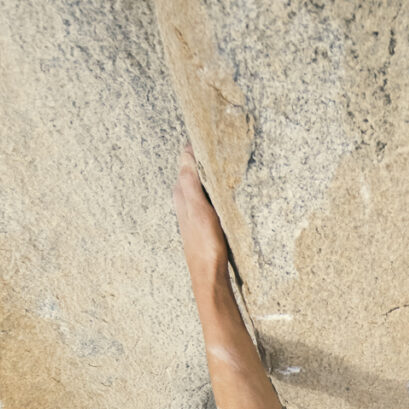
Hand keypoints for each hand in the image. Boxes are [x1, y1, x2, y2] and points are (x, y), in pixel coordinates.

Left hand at [171, 142, 231, 286]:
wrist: (210, 275)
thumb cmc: (204, 245)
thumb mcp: (198, 210)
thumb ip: (191, 183)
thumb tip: (187, 153)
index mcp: (181, 193)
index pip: (187, 159)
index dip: (197, 146)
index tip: (211, 133)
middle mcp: (185, 199)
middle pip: (193, 168)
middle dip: (204, 155)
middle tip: (222, 142)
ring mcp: (195, 210)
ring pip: (202, 181)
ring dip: (211, 170)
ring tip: (226, 157)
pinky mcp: (205, 219)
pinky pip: (209, 194)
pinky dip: (216, 185)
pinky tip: (226, 186)